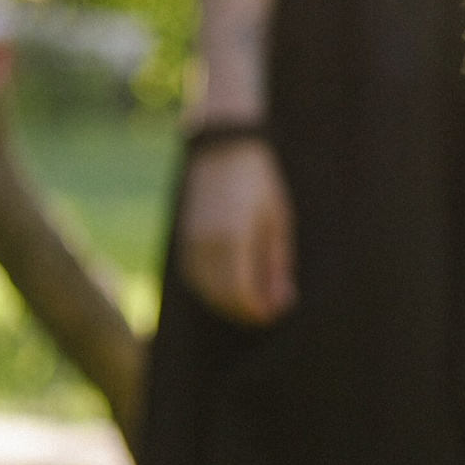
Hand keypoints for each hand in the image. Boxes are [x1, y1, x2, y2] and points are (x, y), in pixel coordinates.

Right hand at [181, 137, 296, 323]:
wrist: (224, 149)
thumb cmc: (258, 183)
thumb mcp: (278, 222)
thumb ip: (277, 264)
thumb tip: (280, 301)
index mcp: (235, 239)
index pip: (241, 293)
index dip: (256, 311)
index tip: (272, 315)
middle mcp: (208, 244)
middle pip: (222, 296)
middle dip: (244, 311)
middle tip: (265, 312)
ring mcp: (191, 241)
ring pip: (205, 290)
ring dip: (226, 303)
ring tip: (250, 301)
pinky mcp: (183, 238)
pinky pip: (194, 276)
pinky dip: (210, 289)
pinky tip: (227, 287)